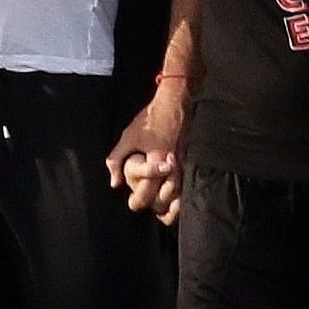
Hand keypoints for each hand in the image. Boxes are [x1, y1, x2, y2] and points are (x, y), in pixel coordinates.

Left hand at [106, 87, 188, 223]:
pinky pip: (188, 186)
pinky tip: (173, 199)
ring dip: (169, 204)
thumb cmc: (151, 119)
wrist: (175, 102)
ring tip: (158, 206)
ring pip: (180, 197)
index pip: (147, 192)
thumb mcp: (128, 137)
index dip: (137, 201)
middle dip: (153, 205)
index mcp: (156, 161)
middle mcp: (174, 166)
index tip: (132, 202)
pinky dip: (181, 197)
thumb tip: (115, 183)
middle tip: (144, 202)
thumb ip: (117, 160)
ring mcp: (186, 165)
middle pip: (165, 200)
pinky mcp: (193, 162)